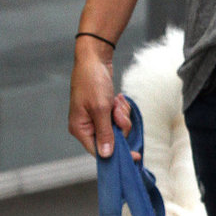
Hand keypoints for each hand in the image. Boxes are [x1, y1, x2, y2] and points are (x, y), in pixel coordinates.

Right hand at [68, 41, 131, 158]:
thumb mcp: (101, 109)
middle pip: (111, 139)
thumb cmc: (92, 81)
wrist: (94, 59)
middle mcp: (86, 126)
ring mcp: (95, 119)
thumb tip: (106, 155)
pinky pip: (118, 118)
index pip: (98, 151)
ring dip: (122, 115)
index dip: (117, 154)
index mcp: (80, 129)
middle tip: (117, 110)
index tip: (136, 156)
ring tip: (115, 101)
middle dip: (120, 124)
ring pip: (117, 128)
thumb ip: (105, 133)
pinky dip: (121, 109)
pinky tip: (117, 98)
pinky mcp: (103, 111)